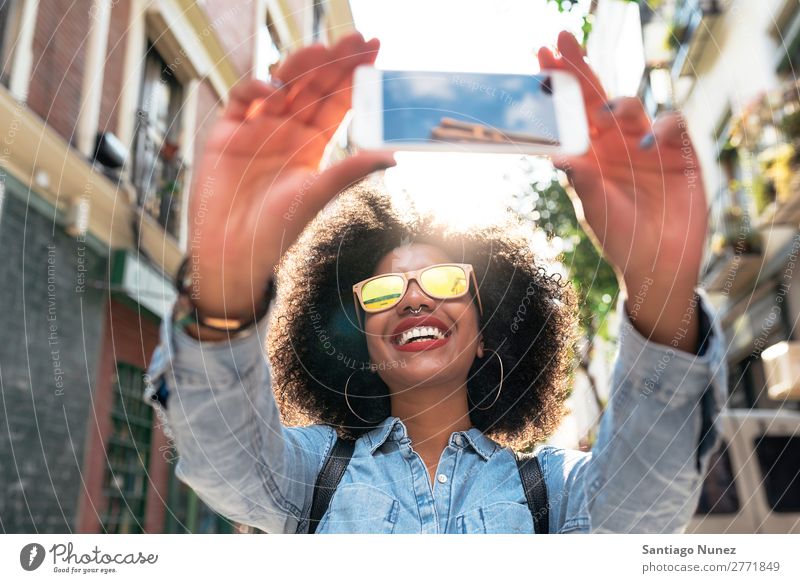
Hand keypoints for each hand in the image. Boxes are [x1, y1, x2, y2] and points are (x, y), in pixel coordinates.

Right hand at [187, 33, 395, 318]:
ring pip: (281, 85)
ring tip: (319, 52)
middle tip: (355, 38)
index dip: (354, 75)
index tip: (374, 50)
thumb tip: (393, 155)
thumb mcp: (317, 196)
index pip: (337, 101)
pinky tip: (272, 89)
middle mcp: (288, 131)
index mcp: (313, 144)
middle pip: (312, 86)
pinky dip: (254, 88)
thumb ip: (349, 170)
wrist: (232, 250)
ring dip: (299, 66)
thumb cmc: (276, 230)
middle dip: (333, 61)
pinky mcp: (228, 131)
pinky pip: (242, 99)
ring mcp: (258, 128)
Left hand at [537, 31, 706, 351]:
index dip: (558, 84)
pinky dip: (661, 127)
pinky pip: (672, 125)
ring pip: (632, 107)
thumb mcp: (595, 208)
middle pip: (597, 97)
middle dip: (580, 68)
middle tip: (562, 39)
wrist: (658, 265)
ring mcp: (648, 146)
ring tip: (602, 115)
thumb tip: (555, 156)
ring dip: (616, 103)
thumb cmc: (620, 237)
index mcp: (591, 154)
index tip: (539, 56)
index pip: (572, 112)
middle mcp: (616, 144)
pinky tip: (647, 143)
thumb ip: (580, 180)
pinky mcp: (680, 154)